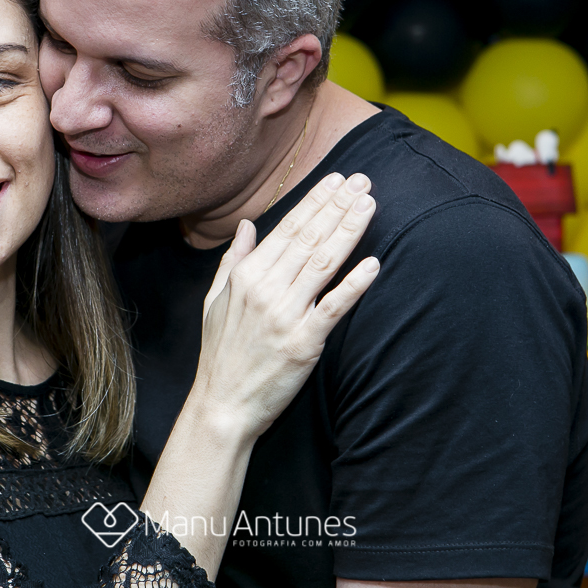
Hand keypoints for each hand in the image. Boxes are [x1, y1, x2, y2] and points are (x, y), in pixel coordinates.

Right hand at [192, 172, 378, 443]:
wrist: (222, 406)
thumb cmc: (220, 354)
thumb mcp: (214, 300)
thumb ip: (233, 260)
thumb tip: (246, 225)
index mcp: (246, 277)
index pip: (287, 229)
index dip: (315, 202)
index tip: (336, 181)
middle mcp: (265, 290)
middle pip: (309, 239)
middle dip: (337, 206)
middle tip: (362, 181)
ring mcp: (285, 316)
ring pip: (324, 263)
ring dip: (349, 231)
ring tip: (368, 205)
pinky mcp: (303, 343)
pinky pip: (333, 308)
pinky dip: (354, 284)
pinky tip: (373, 264)